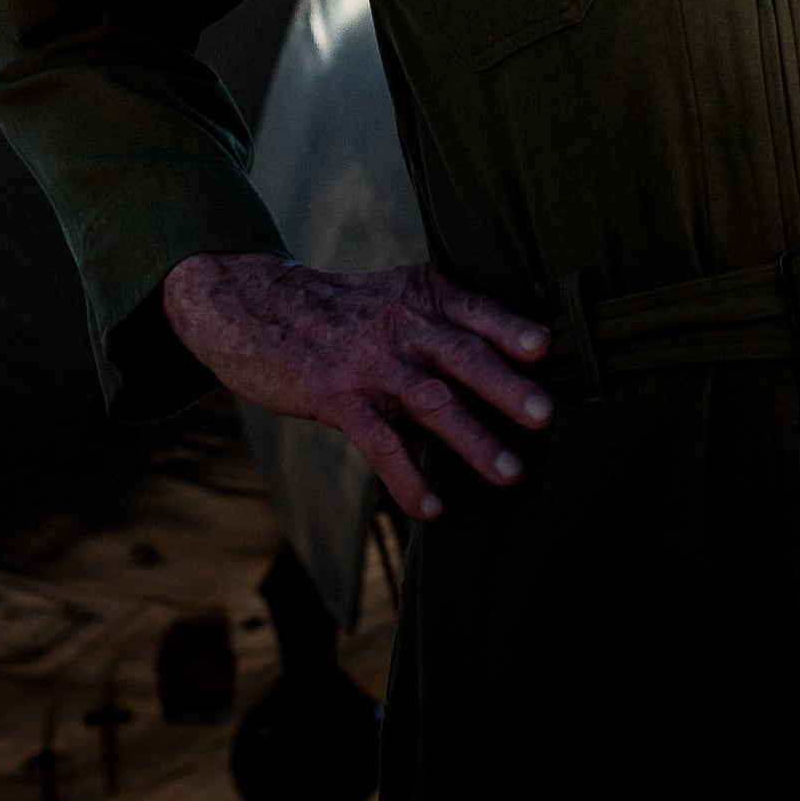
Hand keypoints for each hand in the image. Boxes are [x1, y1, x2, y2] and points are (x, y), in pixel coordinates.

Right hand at [162, 253, 554, 519]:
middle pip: (463, 355)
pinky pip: (380, 442)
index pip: (474, 310)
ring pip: (430, 400)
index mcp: (419, 294)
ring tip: (511, 474)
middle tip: (546, 416)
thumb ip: (442, 314)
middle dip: (507, 387)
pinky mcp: (336, 396)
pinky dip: (408, 477)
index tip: (547, 347)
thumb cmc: (337, 307)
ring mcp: (368, 361)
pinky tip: (433, 509)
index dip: (510, 328)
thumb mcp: (392, 292)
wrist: (252, 305)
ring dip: (473, 438)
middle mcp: (399, 323)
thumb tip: (512, 354)